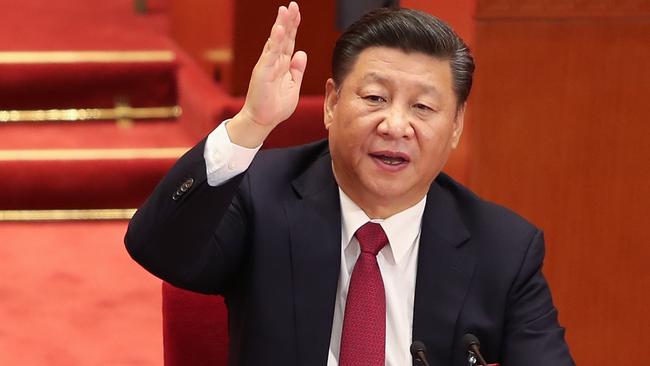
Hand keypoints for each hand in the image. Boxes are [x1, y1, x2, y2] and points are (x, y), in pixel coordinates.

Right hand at [228, 2, 306, 147]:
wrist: (263, 121)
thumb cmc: (276, 106)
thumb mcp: (293, 87)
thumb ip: (297, 70)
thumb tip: (302, 53)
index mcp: (282, 64)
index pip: (289, 41)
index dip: (293, 26)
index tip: (297, 12)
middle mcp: (274, 61)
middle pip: (283, 37)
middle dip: (288, 20)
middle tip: (292, 5)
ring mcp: (267, 65)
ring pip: (275, 42)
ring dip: (280, 25)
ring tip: (284, 10)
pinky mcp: (262, 72)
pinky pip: (270, 54)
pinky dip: (274, 42)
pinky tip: (279, 30)